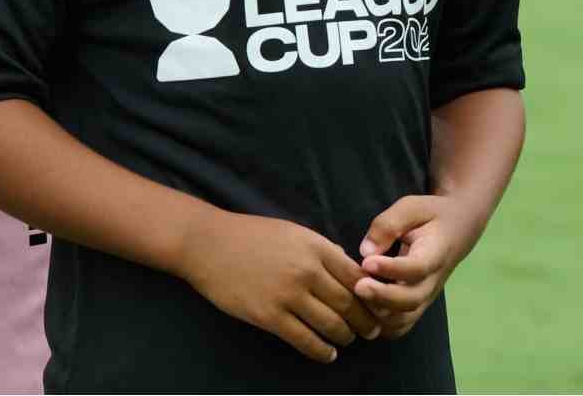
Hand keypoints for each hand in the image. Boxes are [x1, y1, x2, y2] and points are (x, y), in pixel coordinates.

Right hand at [182, 209, 381, 363]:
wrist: (208, 244)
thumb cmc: (251, 236)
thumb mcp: (291, 231)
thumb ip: (321, 249)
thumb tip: (350, 268)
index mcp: (313, 245)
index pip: (356, 277)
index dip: (371, 296)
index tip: (377, 308)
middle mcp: (305, 269)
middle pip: (349, 304)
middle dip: (364, 322)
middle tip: (370, 332)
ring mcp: (288, 294)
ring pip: (332, 325)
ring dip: (345, 337)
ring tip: (347, 340)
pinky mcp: (270, 316)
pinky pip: (307, 341)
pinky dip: (323, 351)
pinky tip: (327, 352)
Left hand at [355, 195, 467, 338]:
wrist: (457, 230)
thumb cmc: (430, 215)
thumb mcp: (411, 207)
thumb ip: (388, 225)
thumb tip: (365, 251)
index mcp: (434, 253)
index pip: (417, 268)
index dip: (392, 269)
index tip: (367, 262)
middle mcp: (432, 281)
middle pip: (412, 300)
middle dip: (383, 297)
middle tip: (357, 286)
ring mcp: (426, 296)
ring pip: (406, 318)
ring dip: (379, 313)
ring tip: (355, 297)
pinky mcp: (418, 304)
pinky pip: (401, 325)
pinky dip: (382, 325)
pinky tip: (361, 310)